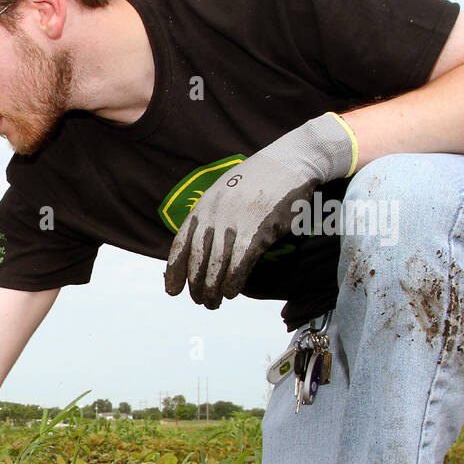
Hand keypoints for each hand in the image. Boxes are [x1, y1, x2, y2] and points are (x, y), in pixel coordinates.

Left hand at [164, 112, 355, 309]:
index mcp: (203, 205)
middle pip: (197, 260)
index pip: (180, 244)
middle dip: (195, 285)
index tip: (171, 290)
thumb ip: (211, 214)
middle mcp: (214, 214)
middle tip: (199, 301)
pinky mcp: (257, 230)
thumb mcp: (225, 191)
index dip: (174, 271)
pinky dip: (233, 281)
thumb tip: (203, 244)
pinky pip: (239, 264)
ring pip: (216, 266)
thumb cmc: (260, 179)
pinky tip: (231, 293)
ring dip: (213, 289)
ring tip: (213, 303)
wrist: (291, 160)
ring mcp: (235, 222)